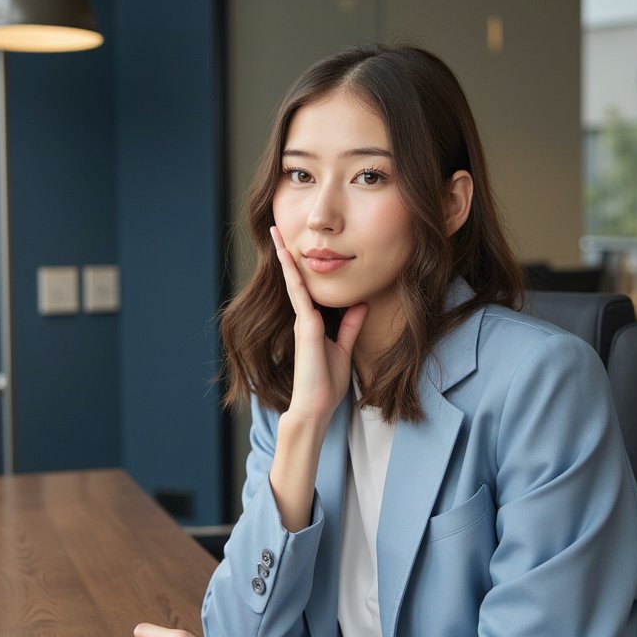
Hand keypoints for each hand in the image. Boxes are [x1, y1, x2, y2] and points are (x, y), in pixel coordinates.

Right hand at [270, 225, 366, 424]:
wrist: (316, 407)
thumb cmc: (326, 383)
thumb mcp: (344, 348)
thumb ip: (350, 326)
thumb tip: (360, 303)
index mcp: (313, 322)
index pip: (306, 288)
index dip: (301, 267)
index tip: (295, 246)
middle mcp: (304, 318)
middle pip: (295, 280)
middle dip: (286, 254)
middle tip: (277, 229)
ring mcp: (302, 322)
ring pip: (293, 283)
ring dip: (285, 257)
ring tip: (276, 234)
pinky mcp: (305, 328)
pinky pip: (299, 296)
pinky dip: (294, 277)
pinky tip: (288, 258)